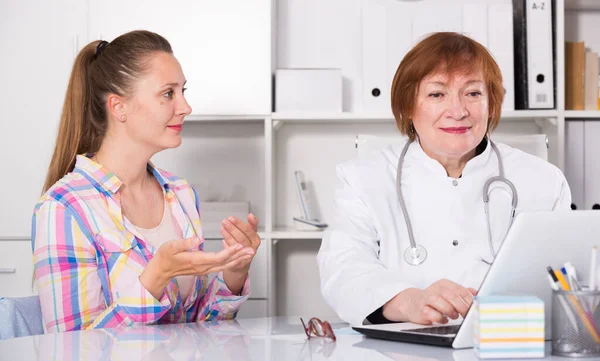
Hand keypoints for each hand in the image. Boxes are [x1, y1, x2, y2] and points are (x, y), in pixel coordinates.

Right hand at [140, 236, 254, 298]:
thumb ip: (185, 243)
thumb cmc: (165, 257)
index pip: (217, 257)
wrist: (161, 270)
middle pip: (225, 263)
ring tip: (249, 254)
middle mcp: (203, 267)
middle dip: (239, 256)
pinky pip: (221, 266)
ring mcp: (204, 269)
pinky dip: (231, 262)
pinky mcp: (204, 269)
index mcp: (197, 261)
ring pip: (224, 265)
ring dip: (238, 260)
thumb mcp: (171, 246)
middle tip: (251, 250)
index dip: (229, 251)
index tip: (239, 245)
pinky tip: (238, 257)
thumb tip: (198, 239)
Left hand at [220, 213, 260, 273]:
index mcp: (255, 239)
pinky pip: (231, 253)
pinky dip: (227, 246)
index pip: (248, 230)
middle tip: (225, 221)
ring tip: (222, 228)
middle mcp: (251, 247)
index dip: (239, 224)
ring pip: (235, 245)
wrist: (243, 261)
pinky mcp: (238, 261)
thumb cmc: (246, 245)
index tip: (231, 218)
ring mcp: (245, 255)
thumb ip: (252, 224)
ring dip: (228, 235)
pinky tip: (223, 240)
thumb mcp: (251, 234)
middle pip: (241, 237)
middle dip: (232, 229)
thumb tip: (251, 215)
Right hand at [382, 279, 476, 324]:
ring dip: (450, 311)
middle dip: (462, 307)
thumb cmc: (432, 299)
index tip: (474, 308)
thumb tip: (477, 293)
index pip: (461, 290)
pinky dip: (440, 318)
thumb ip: (462, 292)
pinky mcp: (421, 309)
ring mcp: (427, 299)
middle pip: (452, 296)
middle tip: (467, 315)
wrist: (411, 302)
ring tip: (453, 316)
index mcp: (444, 284)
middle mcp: (436, 289)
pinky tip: (442, 319)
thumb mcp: (448, 292)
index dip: (469, 300)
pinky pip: (433, 314)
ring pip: (441, 303)